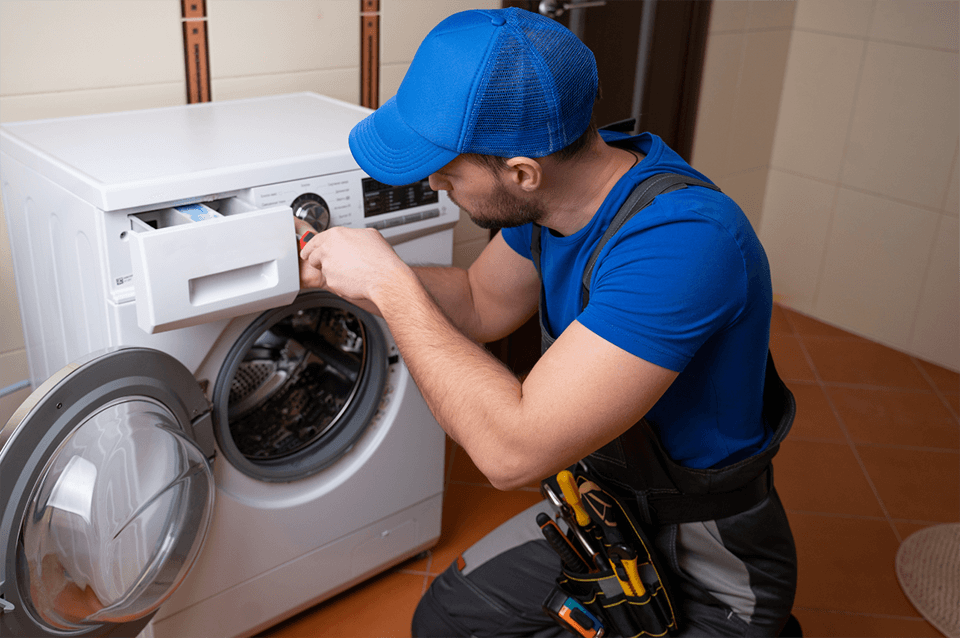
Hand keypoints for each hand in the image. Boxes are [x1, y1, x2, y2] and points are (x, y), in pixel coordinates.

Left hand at [298, 225, 412, 303]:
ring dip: (331, 271)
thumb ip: (354, 235)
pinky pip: (332, 281)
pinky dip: (340, 282)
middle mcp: (328, 249)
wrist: (384, 277)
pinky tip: (353, 279)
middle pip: (312, 255)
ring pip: (323, 269)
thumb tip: (352, 236)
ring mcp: (328, 266)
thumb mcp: (370, 235)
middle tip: (324, 262)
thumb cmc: (380, 258)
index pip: (314, 240)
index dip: (312, 246)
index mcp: (336, 235)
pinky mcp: (331, 281)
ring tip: (348, 271)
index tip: (309, 250)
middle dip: (317, 260)